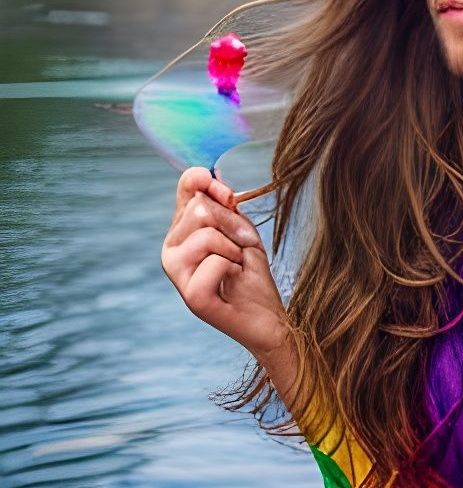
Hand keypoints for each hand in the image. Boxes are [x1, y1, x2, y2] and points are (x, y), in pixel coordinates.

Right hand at [162, 167, 288, 361]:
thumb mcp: (240, 229)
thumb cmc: (250, 271)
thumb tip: (208, 174)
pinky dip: (234, 267)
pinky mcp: (192, 296)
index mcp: (181, 230)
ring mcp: (177, 274)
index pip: (187, 186)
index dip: (210, 181)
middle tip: (242, 247)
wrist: (266, 314)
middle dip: (233, 225)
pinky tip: (233, 281)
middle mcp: (171, 250)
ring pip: (207, 234)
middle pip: (200, 209)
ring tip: (236, 265)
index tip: (230, 195)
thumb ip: (222, 203)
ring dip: (235, 248)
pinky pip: (216, 261)